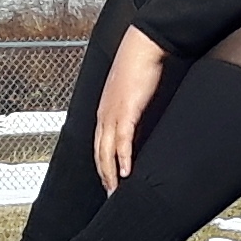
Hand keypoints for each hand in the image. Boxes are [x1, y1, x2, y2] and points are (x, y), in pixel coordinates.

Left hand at [91, 27, 168, 191]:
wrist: (142, 46)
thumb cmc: (138, 64)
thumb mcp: (131, 92)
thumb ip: (131, 109)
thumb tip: (137, 121)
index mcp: (105, 110)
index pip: (99, 144)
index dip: (102, 164)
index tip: (107, 179)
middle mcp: (104, 114)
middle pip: (99, 152)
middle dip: (103, 175)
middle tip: (110, 194)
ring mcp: (112, 113)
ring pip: (106, 151)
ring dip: (110, 173)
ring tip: (115, 191)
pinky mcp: (126, 111)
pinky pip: (122, 141)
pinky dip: (123, 159)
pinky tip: (126, 172)